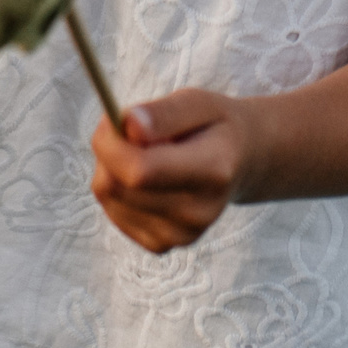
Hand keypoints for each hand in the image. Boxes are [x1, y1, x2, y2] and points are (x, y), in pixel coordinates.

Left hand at [89, 88, 255, 251]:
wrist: (240, 162)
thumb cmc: (214, 126)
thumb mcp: (199, 103)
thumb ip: (165, 112)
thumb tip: (130, 126)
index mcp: (213, 171)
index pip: (140, 171)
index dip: (111, 144)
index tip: (112, 118)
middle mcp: (198, 213)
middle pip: (118, 186)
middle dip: (107, 150)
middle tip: (125, 128)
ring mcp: (180, 235)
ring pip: (109, 197)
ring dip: (109, 167)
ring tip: (141, 151)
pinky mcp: (162, 245)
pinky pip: (113, 211)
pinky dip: (116, 188)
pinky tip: (141, 176)